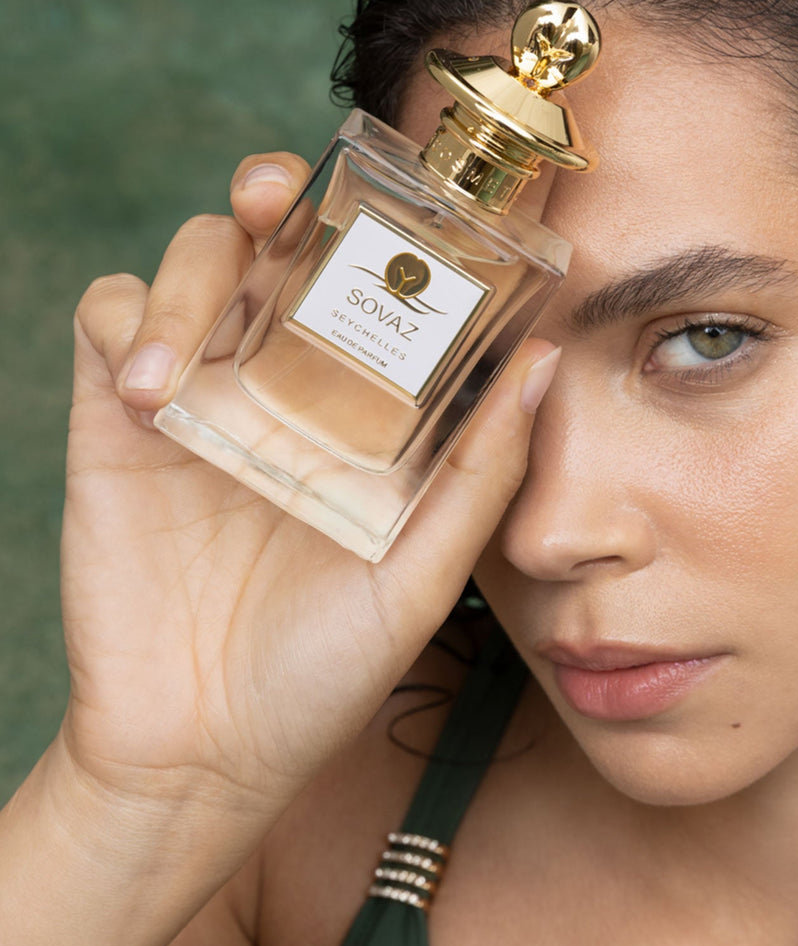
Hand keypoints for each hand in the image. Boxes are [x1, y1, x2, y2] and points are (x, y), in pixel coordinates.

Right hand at [58, 153, 559, 814]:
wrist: (203, 750)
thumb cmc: (324, 668)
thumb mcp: (422, 574)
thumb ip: (480, 473)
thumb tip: (539, 364)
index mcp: (364, 409)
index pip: (377, 284)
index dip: (390, 230)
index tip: (413, 202)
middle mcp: (287, 383)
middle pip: (281, 240)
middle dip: (277, 194)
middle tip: (279, 198)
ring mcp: (206, 394)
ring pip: (197, 263)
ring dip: (195, 272)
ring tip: (188, 362)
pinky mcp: (119, 421)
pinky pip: (110, 321)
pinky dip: (128, 323)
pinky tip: (152, 390)